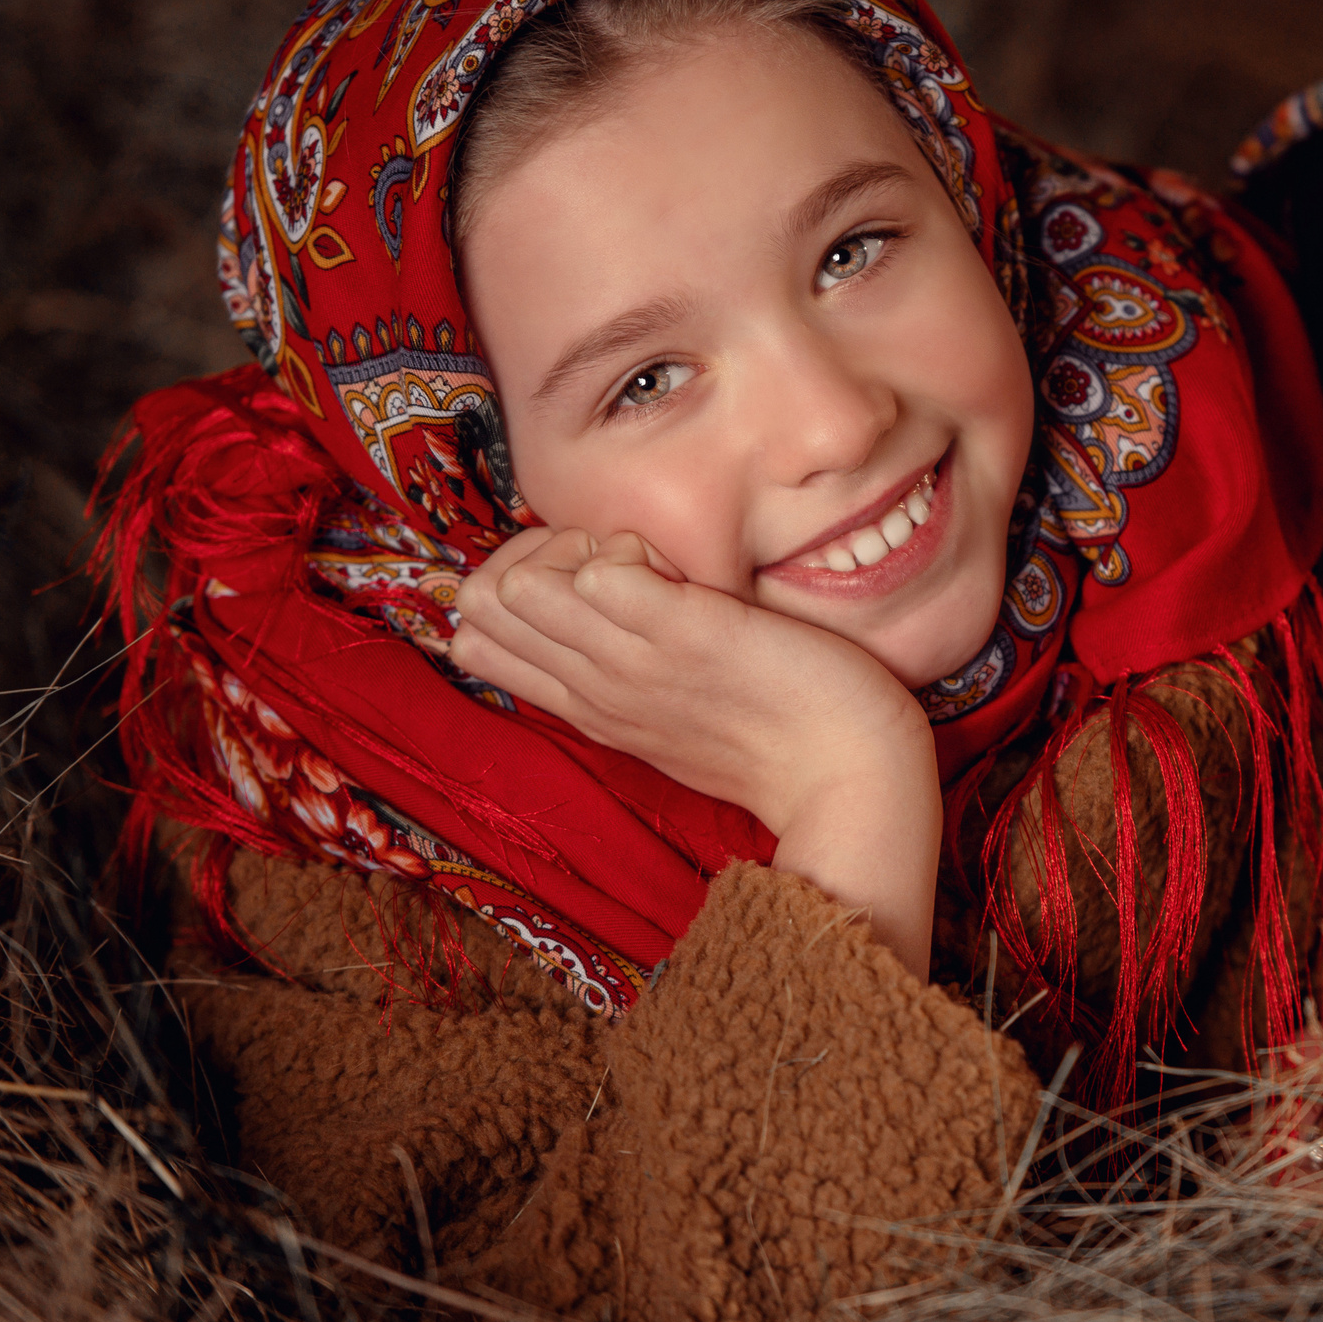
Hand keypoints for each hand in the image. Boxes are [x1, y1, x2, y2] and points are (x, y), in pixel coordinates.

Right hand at [448, 528, 940, 974]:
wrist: (846, 775)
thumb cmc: (772, 735)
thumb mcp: (673, 710)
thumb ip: (625, 669)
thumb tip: (591, 606)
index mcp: (588, 705)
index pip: (476, 636)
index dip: (513, 582)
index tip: (586, 578)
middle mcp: (595, 686)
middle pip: (481, 603)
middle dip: (533, 553)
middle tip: (616, 561)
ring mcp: (636, 662)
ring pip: (518, 585)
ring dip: (573, 546)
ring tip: (646, 562)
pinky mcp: (688, 633)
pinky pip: (598, 569)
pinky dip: (626, 546)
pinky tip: (676, 566)